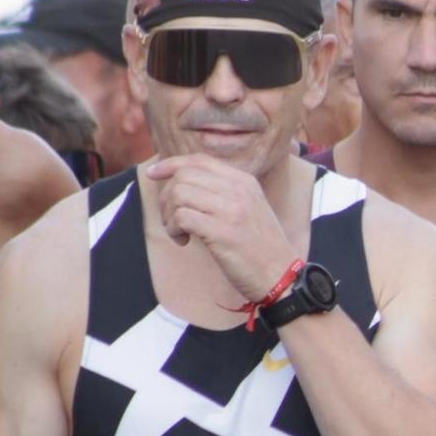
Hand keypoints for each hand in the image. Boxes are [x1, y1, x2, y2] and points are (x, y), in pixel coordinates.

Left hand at [147, 155, 296, 304]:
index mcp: (245, 182)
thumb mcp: (249, 208)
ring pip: (179, 194)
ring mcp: (231, 210)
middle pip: (184, 176)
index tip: (154, 174)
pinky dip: (174, 228)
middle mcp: (238, 190)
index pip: (199, 160)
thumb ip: (223, 192)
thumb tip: (182, 181)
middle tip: (172, 219)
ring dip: (169, 214)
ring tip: (179, 231)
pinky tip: (184, 241)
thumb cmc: (260, 247)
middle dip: (167, 196)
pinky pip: (181, 216)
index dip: (171, 164)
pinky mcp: (221, 232)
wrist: (281, 275)